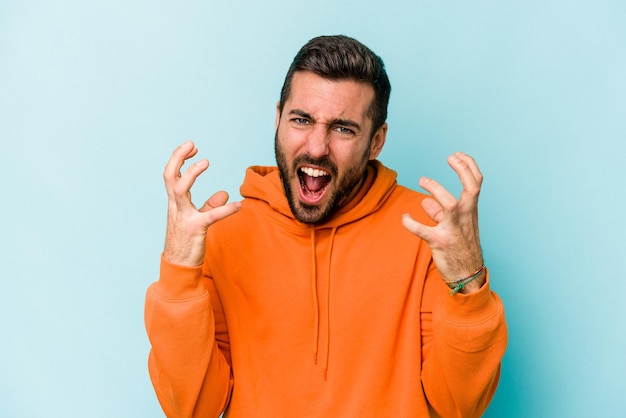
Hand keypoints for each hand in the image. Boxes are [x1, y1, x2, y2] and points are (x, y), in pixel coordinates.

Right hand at [163, 141, 240, 265]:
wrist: (178, 266)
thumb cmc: (186, 242)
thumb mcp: (198, 219)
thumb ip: (210, 205)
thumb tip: (224, 193)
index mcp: (175, 203)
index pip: (171, 175)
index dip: (179, 158)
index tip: (191, 147)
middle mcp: (176, 207)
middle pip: (169, 176)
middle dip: (177, 158)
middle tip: (191, 144)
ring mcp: (183, 217)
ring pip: (180, 190)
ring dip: (191, 174)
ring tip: (206, 162)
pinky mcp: (195, 229)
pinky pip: (210, 216)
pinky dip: (225, 210)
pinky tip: (238, 205)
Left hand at [402, 152, 484, 292]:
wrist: (467, 275)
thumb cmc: (460, 247)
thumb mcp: (453, 227)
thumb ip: (439, 212)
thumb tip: (425, 202)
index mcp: (470, 211)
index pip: (476, 183)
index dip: (469, 166)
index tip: (456, 155)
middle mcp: (465, 218)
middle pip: (471, 189)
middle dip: (462, 170)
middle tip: (449, 158)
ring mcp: (453, 230)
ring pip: (449, 205)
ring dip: (436, 189)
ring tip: (423, 181)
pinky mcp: (440, 243)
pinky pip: (423, 231)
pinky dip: (411, 223)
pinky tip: (404, 218)